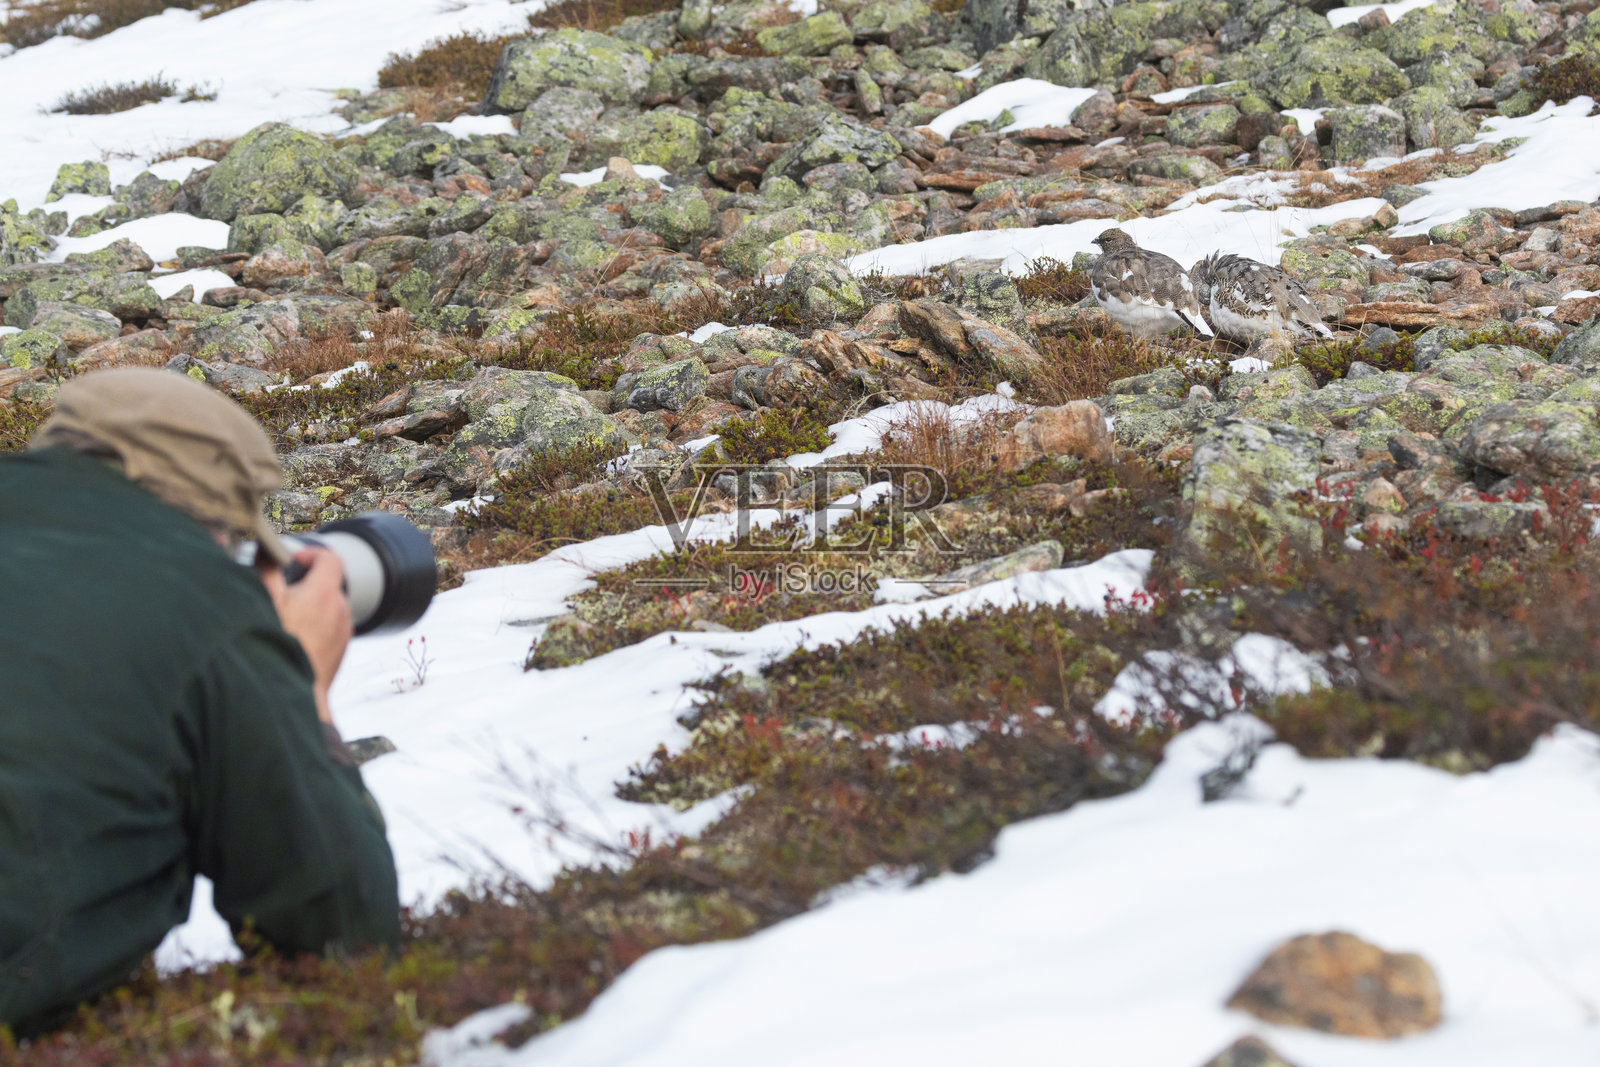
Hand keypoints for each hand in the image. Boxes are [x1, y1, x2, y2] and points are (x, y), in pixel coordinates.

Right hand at [259, 547, 351, 723]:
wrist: (291, 692)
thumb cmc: (278, 645)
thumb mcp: (266, 601)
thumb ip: (267, 570)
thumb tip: (266, 550)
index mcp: (325, 592)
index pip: (330, 558)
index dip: (311, 554)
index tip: (294, 561)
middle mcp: (341, 609)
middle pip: (328, 584)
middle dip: (307, 583)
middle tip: (282, 593)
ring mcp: (344, 631)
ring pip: (329, 608)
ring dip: (311, 607)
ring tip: (286, 619)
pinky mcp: (341, 650)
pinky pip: (330, 629)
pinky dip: (316, 627)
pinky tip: (294, 639)